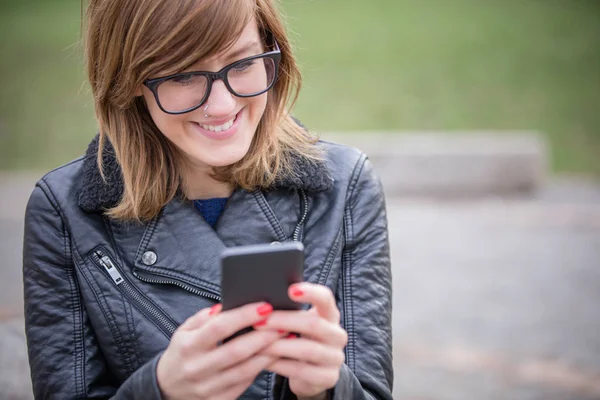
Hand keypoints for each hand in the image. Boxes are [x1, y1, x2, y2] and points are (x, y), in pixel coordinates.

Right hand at [156, 301, 286, 399]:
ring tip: (285, 338)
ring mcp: (207, 388)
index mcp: (188, 346)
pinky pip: (244, 384)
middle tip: (283, 323)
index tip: (265, 306)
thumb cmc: (182, 352)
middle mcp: (197, 368)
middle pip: (236, 351)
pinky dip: (260, 369)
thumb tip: (228, 306)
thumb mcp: (184, 330)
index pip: (219, 328)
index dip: (243, 316)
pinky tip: (273, 356)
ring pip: (245, 370)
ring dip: (268, 353)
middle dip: (264, 336)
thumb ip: (205, 318)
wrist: (167, 388)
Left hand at [254, 283, 347, 397]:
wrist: (310, 374)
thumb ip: (288, 311)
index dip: (310, 292)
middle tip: (259, 322)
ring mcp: (335, 358)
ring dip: (278, 346)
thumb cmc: (298, 339)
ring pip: (306, 349)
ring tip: (256, 343)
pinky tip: (263, 362)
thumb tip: (260, 302)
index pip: (326, 298)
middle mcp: (337, 335)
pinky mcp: (328, 378)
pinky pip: (300, 371)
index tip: (290, 290)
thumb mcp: (298, 323)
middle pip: (313, 324)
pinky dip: (279, 365)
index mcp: (330, 315)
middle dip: (283, 321)